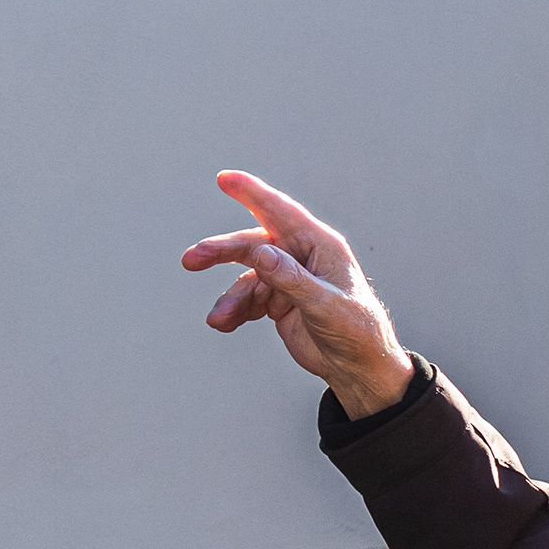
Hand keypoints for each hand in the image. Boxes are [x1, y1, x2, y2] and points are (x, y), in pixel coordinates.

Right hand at [182, 172, 411, 417]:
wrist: (358, 369)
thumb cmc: (356, 332)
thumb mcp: (325, 306)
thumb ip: (292, 279)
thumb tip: (261, 252)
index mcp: (320, 246)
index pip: (280, 212)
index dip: (252, 193)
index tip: (224, 179)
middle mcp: (301, 256)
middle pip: (253, 244)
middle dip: (221, 251)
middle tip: (191, 260)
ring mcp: (288, 279)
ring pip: (247, 277)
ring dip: (230, 297)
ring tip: (218, 319)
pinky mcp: (279, 301)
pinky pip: (248, 300)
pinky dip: (235, 311)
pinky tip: (224, 324)